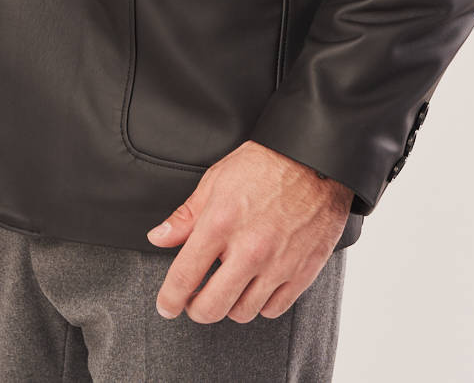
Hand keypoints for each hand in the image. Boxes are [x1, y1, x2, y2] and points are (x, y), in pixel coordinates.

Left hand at [145, 140, 352, 322]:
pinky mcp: (302, 272)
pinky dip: (260, 304)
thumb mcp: (217, 180)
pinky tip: (256, 285)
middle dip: (196, 309)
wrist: (314, 160)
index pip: (185, 276)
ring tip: (228, 286)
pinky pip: (273, 309)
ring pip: (242, 312)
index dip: (170, 299)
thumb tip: (159, 237)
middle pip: (212, 307)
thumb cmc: (266, 165)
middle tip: (195, 301)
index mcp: (222, 222)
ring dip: (230, 305)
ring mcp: (278, 264)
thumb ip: (186, 215)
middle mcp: (249, 248)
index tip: (167, 306)